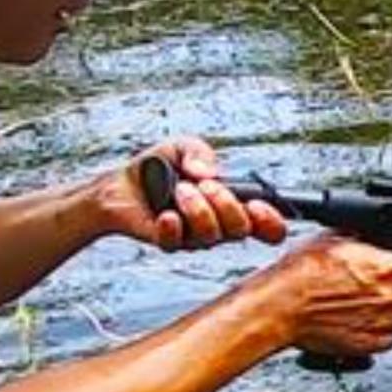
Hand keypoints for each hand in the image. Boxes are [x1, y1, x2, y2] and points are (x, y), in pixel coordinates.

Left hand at [100, 137, 287, 251]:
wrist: (120, 183)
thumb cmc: (159, 167)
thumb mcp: (182, 147)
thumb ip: (200, 152)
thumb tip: (209, 173)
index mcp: (230, 205)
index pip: (267, 228)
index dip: (271, 223)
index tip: (256, 205)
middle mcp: (217, 226)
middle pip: (240, 231)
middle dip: (226, 204)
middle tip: (205, 185)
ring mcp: (192, 238)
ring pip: (210, 236)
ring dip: (198, 209)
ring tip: (180, 190)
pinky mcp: (167, 242)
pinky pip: (177, 243)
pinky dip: (173, 226)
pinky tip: (164, 213)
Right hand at [263, 233, 391, 358]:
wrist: (279, 308)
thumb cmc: (298, 275)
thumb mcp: (333, 239)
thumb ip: (365, 240)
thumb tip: (376, 234)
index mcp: (384, 269)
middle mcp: (389, 298)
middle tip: (370, 284)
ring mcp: (382, 324)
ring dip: (387, 310)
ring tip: (357, 303)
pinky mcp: (371, 345)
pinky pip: (388, 338)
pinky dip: (377, 330)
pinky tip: (354, 319)